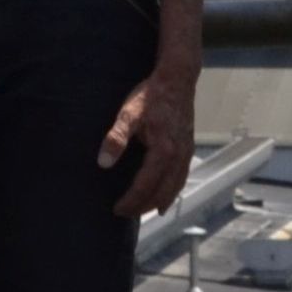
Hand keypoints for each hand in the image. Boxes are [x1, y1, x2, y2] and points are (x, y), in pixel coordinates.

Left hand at [101, 61, 197, 218]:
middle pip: (162, 191)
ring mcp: (186, 152)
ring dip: (160, 201)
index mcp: (164, 151)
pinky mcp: (189, 146)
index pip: (146, 186)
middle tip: (127, 213)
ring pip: (175, 186)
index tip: (117, 209)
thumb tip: (103, 163)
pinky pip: (183, 176)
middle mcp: (178, 156)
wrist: (178, 78)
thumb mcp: (128, 113)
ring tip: (146, 211)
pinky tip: (167, 195)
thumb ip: (116, 138)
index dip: (131, 201)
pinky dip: (174, 190)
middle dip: (144, 206)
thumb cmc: (151, 95)